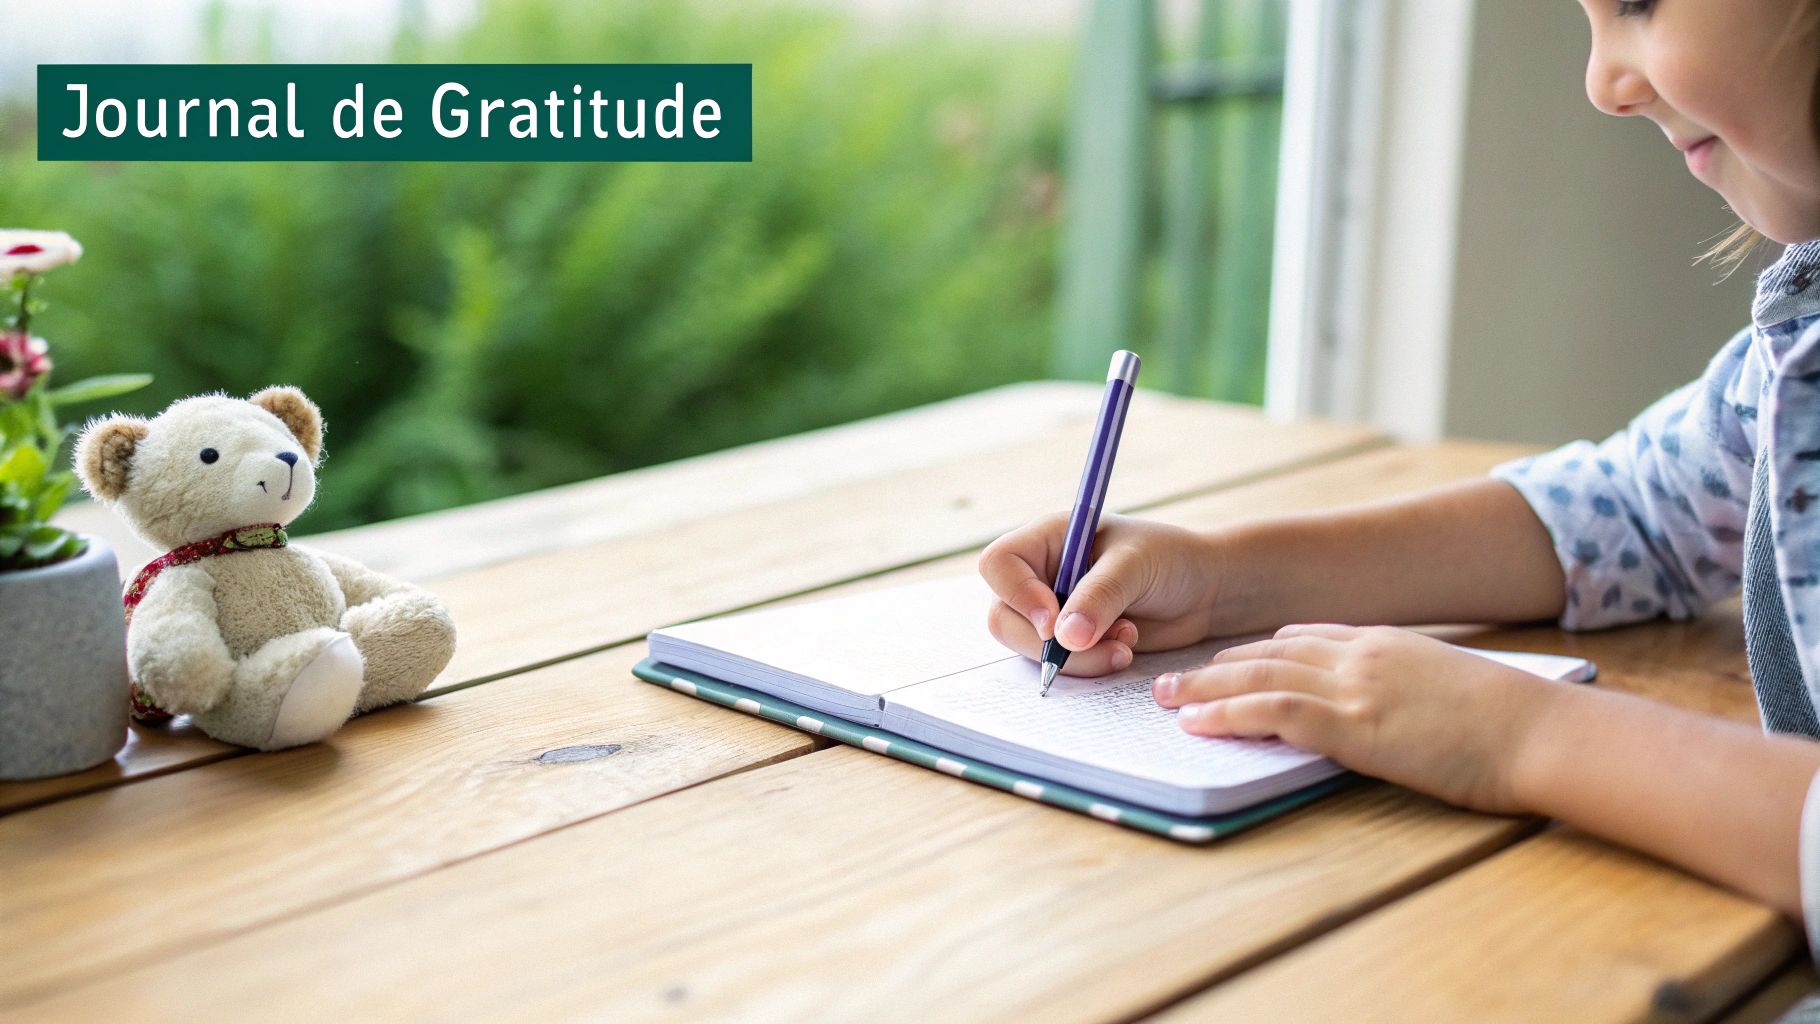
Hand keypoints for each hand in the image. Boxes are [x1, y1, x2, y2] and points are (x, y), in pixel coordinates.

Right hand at [978, 513, 1222, 675]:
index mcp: (1048, 539)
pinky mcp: (1071, 641)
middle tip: (1093, 643)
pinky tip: (1124, 649)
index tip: (1053, 620)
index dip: (1017, 595)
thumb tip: (1064, 638)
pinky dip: (1088, 666)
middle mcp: (1042, 574)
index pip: (1000, 564)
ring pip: (1029, 647)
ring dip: (1075, 658)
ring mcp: (1053, 610)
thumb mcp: (1136, 567)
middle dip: (1047, 641)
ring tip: (1125, 642)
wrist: (1205, 592)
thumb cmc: (1171, 560)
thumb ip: (1099, 596)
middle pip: (1004, 615)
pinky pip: (1057, 664)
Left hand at [1152, 623, 1559, 812]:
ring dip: (1204, 689)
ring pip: (1258, 678)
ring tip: (1164, 699)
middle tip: (1176, 677)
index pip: (1309, 637)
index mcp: (1387, 644)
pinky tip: (1196, 724)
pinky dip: (1227, 715)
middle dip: (1219, 666)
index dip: (1263, 650)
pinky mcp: (1353, 725)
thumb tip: (1401, 716)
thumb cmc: (1518, 725)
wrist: (1544, 731)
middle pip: (1271, 653)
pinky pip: (1272, 712)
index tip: (1232, 659)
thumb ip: (1414, 693)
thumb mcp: (1455, 694)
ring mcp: (1355, 686)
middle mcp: (1362, 655)